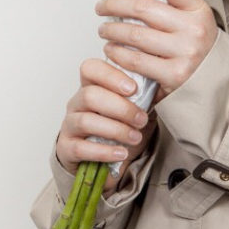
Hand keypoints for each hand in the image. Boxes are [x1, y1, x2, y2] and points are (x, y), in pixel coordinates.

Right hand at [56, 58, 156, 194]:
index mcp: (92, 86)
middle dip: (120, 107)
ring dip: (116, 129)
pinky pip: (81, 148)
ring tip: (135, 137)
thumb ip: (142, 94)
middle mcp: (77, 102)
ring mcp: (69, 125)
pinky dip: (104, 151)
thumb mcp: (134, 107)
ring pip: (86, 121)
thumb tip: (161, 84)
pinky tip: (121, 153)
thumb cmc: (120, 126)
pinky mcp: (66, 148)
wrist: (105, 160)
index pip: (91, 68)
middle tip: (141, 118)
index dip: (111, 75)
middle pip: (90, 95)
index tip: (133, 88)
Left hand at [94, 0, 218, 103]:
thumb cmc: (195, 46)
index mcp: (198, 9)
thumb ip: (169, 4)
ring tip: (104, 30)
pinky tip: (111, 50)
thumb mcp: (192, 19)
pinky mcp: (175, 74)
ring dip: (111, 30)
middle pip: (143, 7)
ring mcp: (186, 52)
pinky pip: (136, 60)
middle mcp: (194, 29)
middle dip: (114, 4)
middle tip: (101, 7)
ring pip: (135, 34)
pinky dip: (117, 53)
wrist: (215, 81)